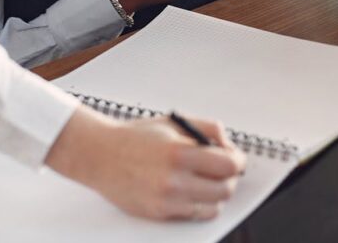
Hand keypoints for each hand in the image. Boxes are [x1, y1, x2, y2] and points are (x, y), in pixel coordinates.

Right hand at [45, 106, 245, 219]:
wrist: (100, 155)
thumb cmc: (135, 137)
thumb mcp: (174, 122)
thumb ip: (207, 128)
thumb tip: (228, 145)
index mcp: (180, 152)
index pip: (228, 165)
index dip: (238, 160)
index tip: (235, 158)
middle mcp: (174, 180)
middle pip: (225, 188)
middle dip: (229, 177)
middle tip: (223, 169)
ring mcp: (167, 200)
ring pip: (214, 206)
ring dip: (216, 193)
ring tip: (206, 180)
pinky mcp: (160, 213)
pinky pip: (194, 215)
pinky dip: (199, 204)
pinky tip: (191, 190)